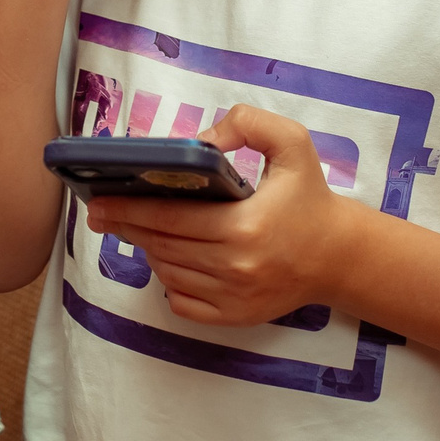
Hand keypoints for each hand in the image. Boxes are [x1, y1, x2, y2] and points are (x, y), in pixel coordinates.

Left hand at [83, 105, 358, 327]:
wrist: (339, 255)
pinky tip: (170, 261)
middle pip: (161, 245)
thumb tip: (199, 140)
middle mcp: (235, 266)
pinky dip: (169, 282)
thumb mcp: (292, 143)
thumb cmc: (310, 197)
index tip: (100, 200)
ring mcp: (233, 297)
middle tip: (101, 212)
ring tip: (139, 229)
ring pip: (168, 273)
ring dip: (148, 251)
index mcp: (244, 225)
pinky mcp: (234, 316)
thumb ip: (247, 124)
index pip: (170, 217)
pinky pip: (182, 302)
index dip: (128, 208)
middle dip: (127, 227)